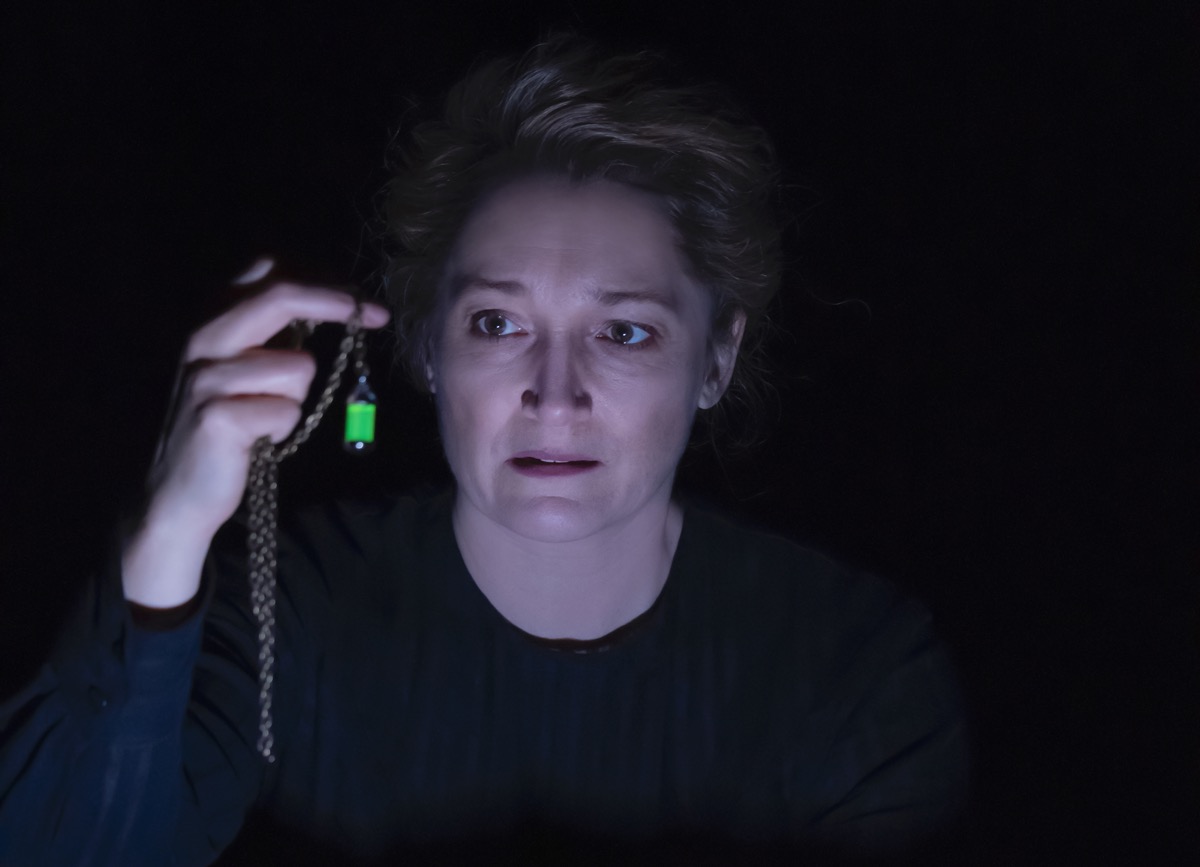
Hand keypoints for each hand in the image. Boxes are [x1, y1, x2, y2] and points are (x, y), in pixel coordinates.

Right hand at [122, 260, 389, 607]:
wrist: (178, 492)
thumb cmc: (228, 426)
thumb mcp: (245, 367)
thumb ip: (275, 333)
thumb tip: (336, 302)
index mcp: (211, 319)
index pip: (264, 269)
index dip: (319, 275)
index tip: (360, 296)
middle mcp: (203, 339)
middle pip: (280, 296)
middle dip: (336, 302)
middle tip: (378, 315)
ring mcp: (206, 377)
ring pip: (298, 366)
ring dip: (297, 398)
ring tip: (264, 417)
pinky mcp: (217, 417)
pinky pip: (288, 412)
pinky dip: (284, 430)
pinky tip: (256, 440)